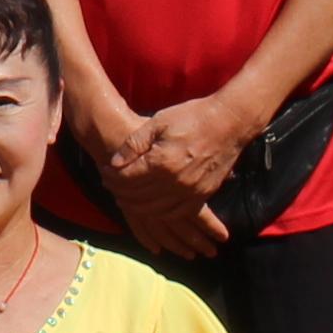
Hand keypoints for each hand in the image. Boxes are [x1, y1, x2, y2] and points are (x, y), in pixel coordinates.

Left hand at [104, 105, 235, 257]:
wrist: (229, 123)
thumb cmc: (192, 117)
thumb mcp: (158, 122)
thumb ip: (134, 144)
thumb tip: (114, 162)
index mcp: (162, 162)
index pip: (127, 178)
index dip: (111, 177)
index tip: (103, 171)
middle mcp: (176, 182)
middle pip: (138, 197)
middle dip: (119, 192)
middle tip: (110, 185)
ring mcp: (191, 192)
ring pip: (155, 211)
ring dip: (136, 206)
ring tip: (125, 197)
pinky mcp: (202, 196)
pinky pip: (176, 214)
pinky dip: (159, 214)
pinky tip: (150, 206)